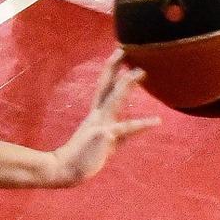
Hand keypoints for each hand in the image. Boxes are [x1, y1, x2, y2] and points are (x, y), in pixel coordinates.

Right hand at [46, 52, 162, 186]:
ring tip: (141, 72)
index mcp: (95, 114)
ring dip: (127, 84)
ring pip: (115, 99)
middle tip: (124, 48)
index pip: (103, 86)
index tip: (119, 53)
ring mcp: (101, 124)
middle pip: (105, 85)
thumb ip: (115, 133)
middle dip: (114, 66)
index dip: (111, 69)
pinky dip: (143, 123)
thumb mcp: (99, 140)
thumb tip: (129, 132)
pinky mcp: (106, 136)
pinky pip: (126, 128)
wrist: (62, 170)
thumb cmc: (81, 157)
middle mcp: (97, 115)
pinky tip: (157, 120)